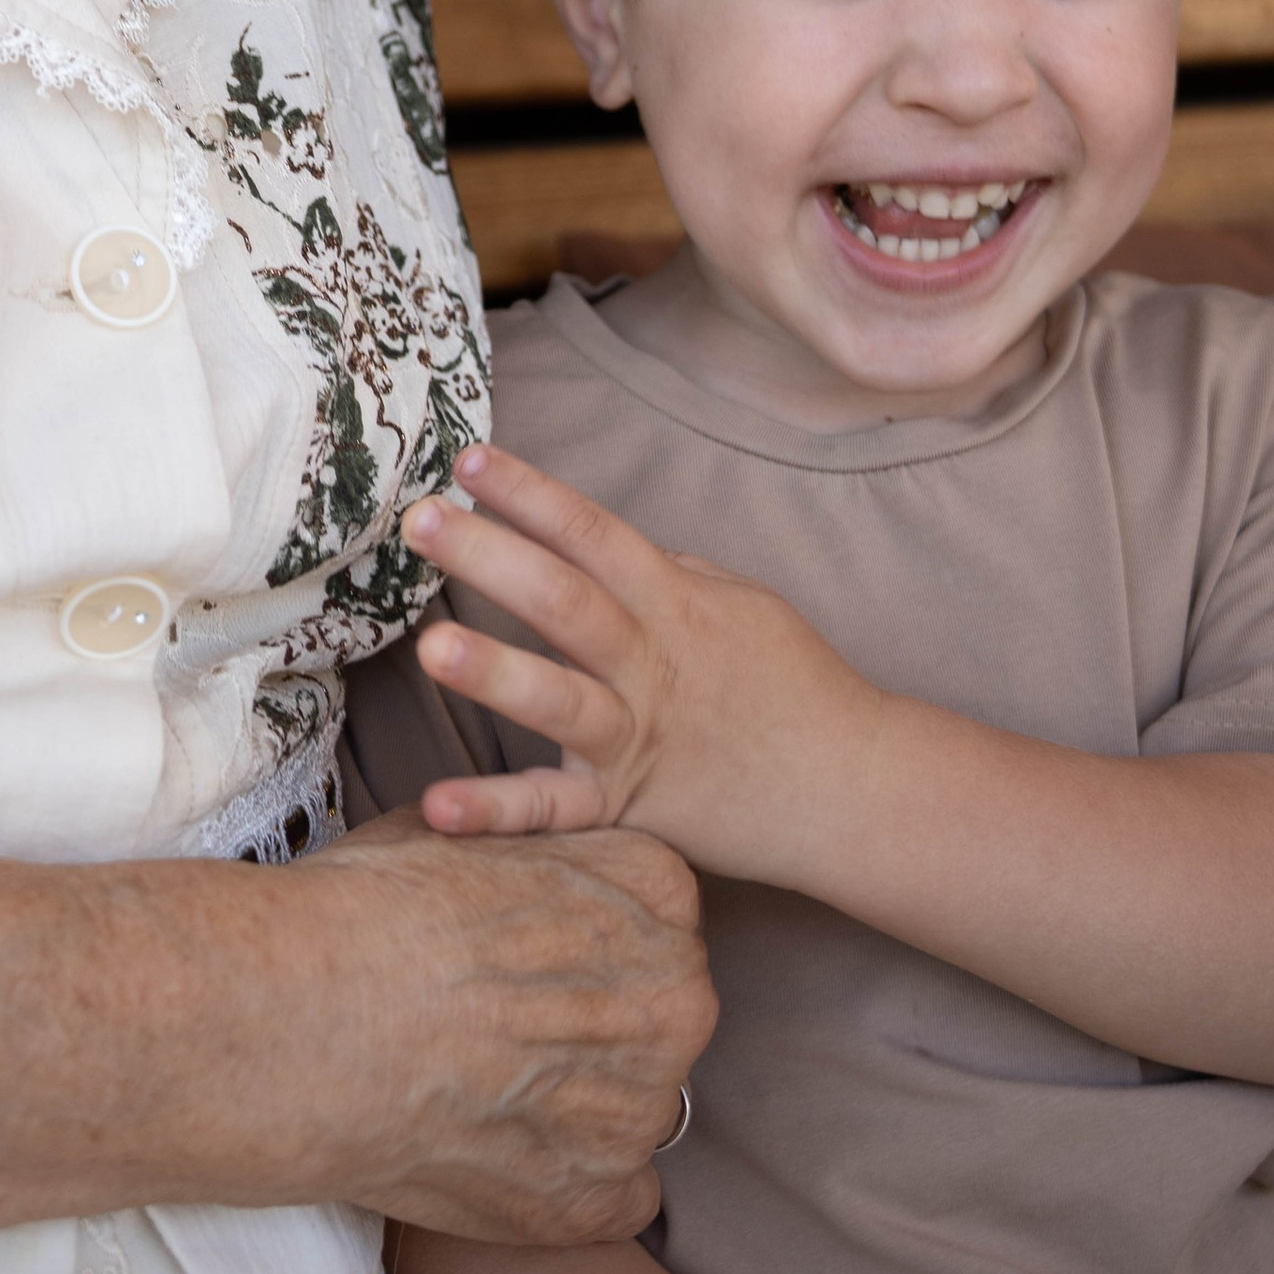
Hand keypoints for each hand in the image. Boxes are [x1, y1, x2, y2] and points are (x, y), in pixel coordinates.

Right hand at [287, 812, 717, 1244]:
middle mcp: (673, 1001)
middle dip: (594, 1022)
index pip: (659, 914)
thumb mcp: (470, 830)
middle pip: (658, 1016)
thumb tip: (531, 873)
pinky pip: (614, 1196)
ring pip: (633, 1109)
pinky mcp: (593, 1202)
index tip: (531, 952)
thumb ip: (541, 854)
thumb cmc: (371, 909)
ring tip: (479, 1090)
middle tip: (501, 1028)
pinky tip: (490, 1150)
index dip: (589, 937)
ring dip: (576, 1106)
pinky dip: (561, 1183)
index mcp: (653, 893)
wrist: (302, 1020)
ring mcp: (639, 1110)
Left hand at [401, 440, 882, 883]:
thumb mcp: (744, 604)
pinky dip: (496, 814)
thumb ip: (669, 573)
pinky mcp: (630, 810)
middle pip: (564, 602)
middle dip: (490, 558)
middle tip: (420, 522)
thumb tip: (602, 546)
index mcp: (677, 603)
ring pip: (559, 701)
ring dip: (493, 673)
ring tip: (429, 646)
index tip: (470, 459)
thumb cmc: (797, 685)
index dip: (533, 495)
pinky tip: (436, 807)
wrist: (853, 788)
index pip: (594, 535)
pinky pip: (555, 814)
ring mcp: (638, 740)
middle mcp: (651, 666)